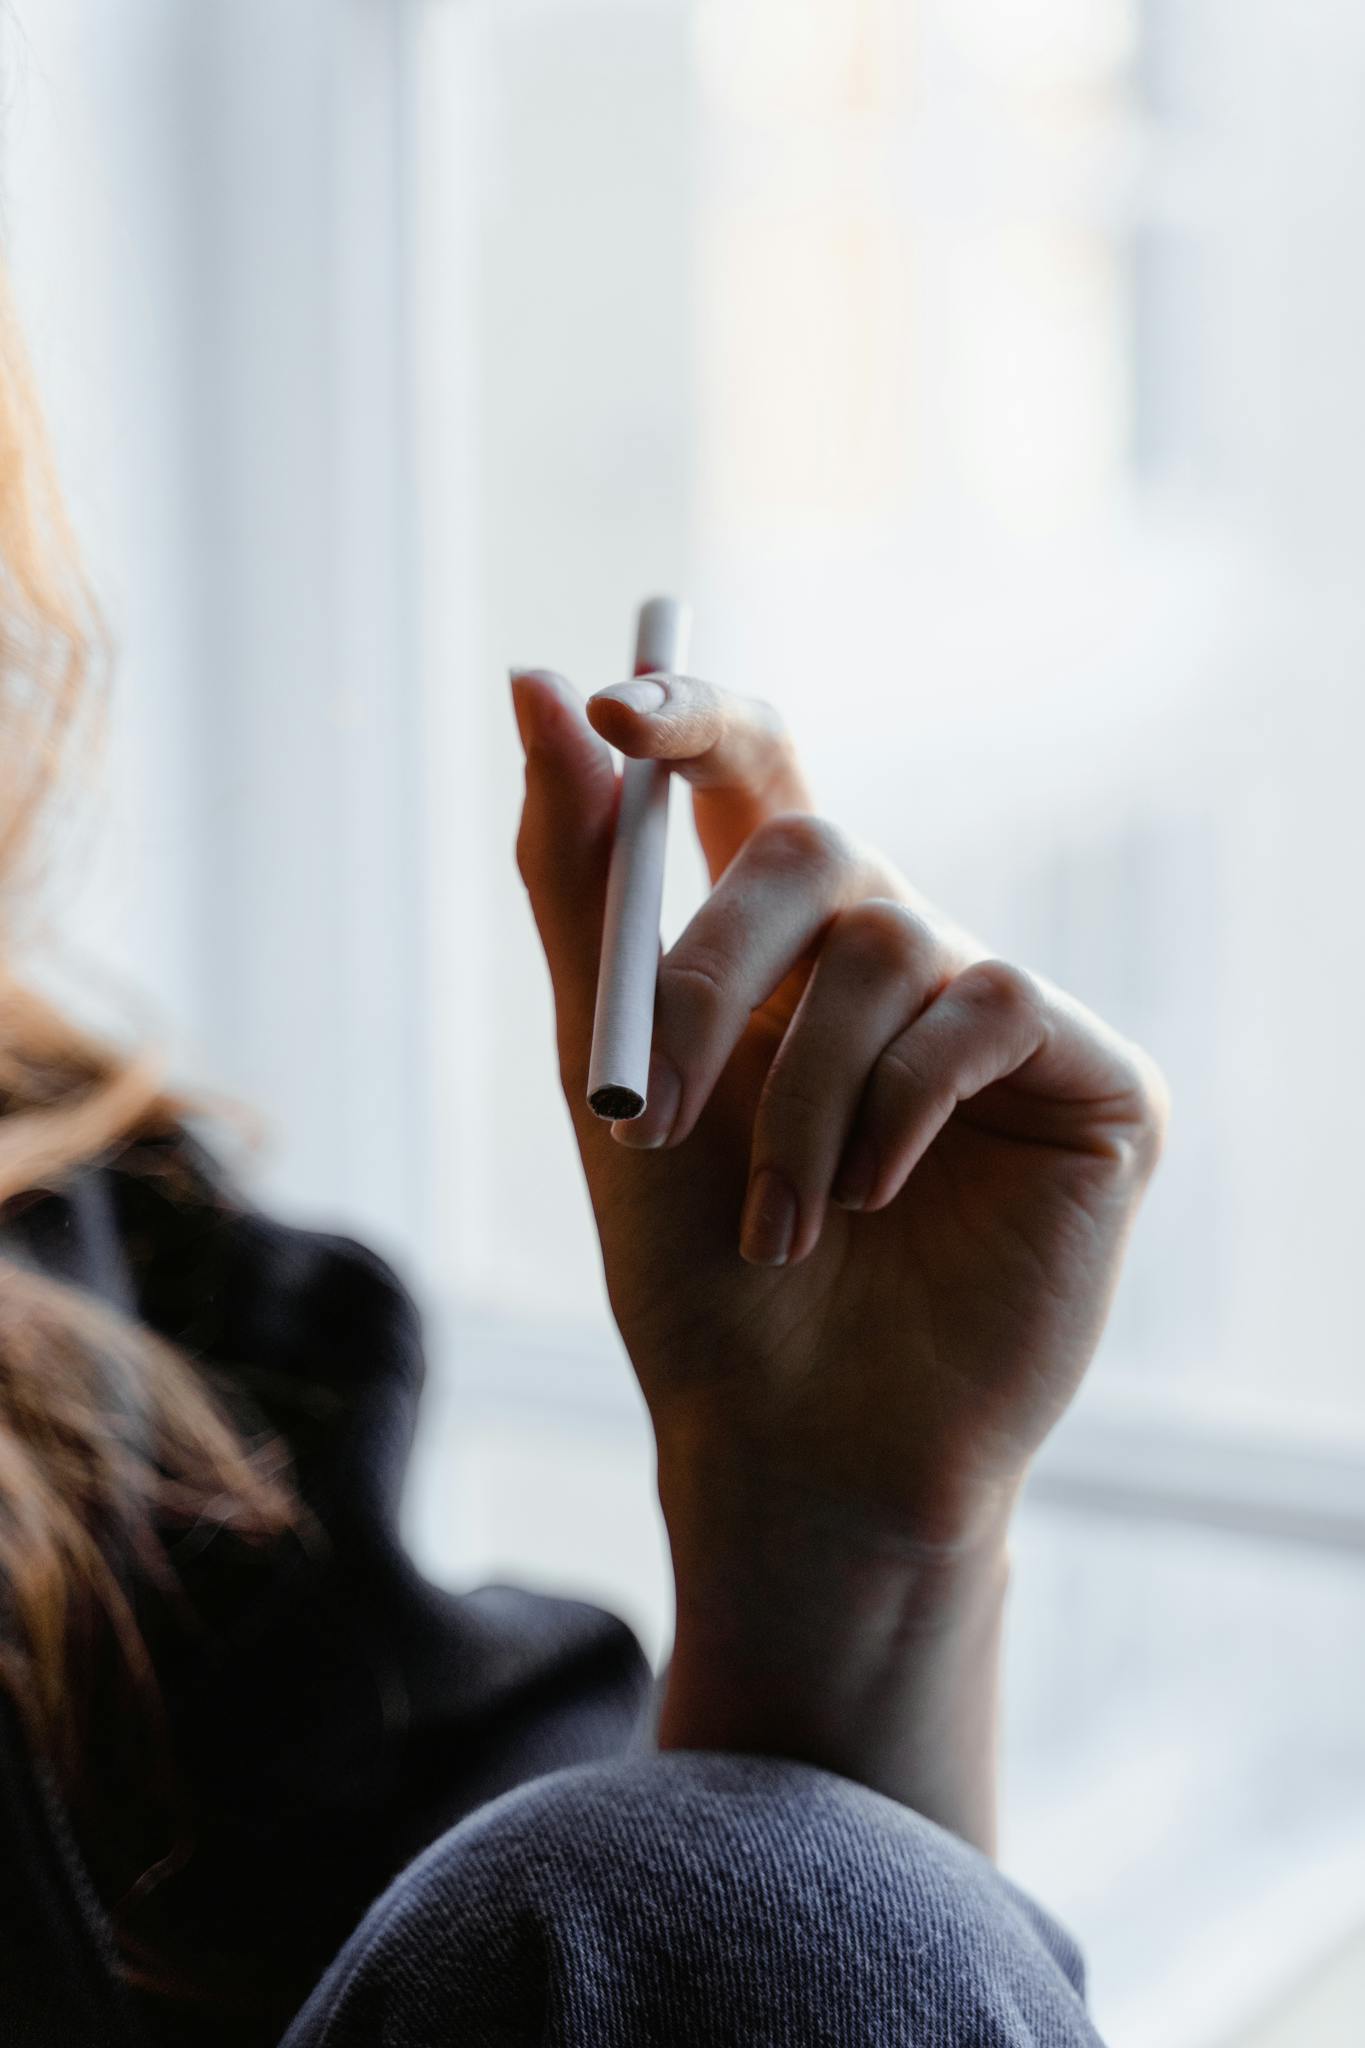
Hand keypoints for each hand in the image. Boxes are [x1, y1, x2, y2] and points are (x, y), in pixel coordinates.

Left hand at [511, 665, 1165, 1841]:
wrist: (795, 1439)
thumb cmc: (699, 1274)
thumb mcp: (609, 1069)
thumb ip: (580, 886)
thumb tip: (532, 686)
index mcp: (782, 948)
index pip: (753, 770)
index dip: (694, 714)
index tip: (611, 709)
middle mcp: (898, 956)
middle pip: (810, 836)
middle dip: (708, 967)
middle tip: (653, 1104)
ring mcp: (1000, 1014)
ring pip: (886, 943)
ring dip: (801, 1095)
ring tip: (785, 1221)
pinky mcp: (1094, 1078)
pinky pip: (990, 1004)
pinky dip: (903, 1104)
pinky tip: (882, 1197)